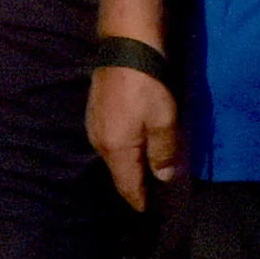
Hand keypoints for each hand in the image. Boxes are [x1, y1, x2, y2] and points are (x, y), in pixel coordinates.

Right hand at [87, 63, 181, 209]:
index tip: (146, 212)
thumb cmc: (148, 85)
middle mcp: (100, 142)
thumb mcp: (165, 122)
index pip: (128, 186)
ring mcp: (94, 125)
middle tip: (149, 194)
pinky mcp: (96, 111)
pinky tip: (134, 144)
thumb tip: (164, 177)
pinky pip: (110, 141)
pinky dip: (123, 148)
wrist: (126, 46)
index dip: (138, 200)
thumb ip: (164, 153)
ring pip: (113, 156)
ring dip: (128, 165)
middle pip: (118, 173)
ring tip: (143, 171)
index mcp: (117, 150)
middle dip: (133, 185)